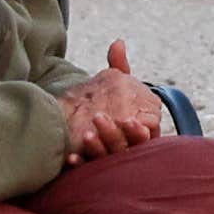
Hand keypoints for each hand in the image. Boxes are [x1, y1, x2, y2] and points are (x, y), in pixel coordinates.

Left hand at [60, 47, 165, 163]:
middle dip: (114, 136)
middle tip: (98, 118)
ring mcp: (109, 161)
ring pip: (108, 161)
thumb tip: (118, 42)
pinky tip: (70, 158)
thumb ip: (120, 68)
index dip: (138, 131)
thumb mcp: (116, 86)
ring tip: (86, 135)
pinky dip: (80, 165)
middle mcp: (126, 148)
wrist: (81, 122)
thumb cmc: (110, 105)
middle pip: (126, 148)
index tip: (127, 120)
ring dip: (98, 149)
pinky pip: (87, 172)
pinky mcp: (92, 170)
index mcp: (138, 132)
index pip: (144, 136)